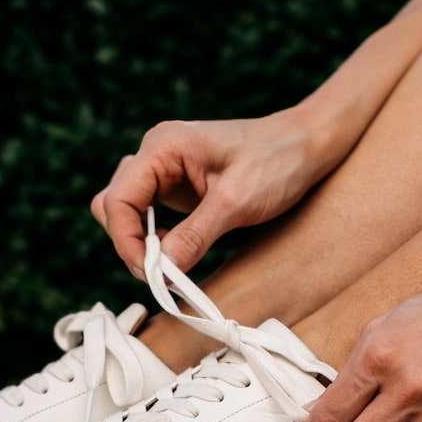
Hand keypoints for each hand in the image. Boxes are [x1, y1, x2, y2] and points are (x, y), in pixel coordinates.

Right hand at [91, 108, 327, 277]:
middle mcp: (156, 154)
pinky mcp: (176, 187)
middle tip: (162, 275)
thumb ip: (195, 235)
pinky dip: (156, 239)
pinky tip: (179, 251)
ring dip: (141, 242)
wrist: (307, 146)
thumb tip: (162, 272)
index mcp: (163, 147)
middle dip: (130, 243)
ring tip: (172, 265)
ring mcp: (164, 170)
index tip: (151, 273)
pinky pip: (148, 216)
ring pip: (127, 212)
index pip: (118, 198)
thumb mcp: (236, 202)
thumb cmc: (278, 161)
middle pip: (114, 205)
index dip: (125, 241)